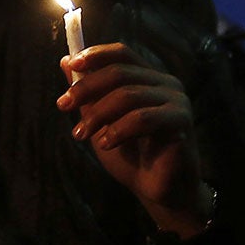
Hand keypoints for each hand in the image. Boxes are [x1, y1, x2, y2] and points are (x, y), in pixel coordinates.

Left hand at [58, 42, 212, 236]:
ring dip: (97, 115)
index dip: (95, 54)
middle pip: (120, 71)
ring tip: (80, 134)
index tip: (71, 65)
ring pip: (128, 95)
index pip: (121, 53)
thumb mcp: (100, 121)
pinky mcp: (182, 121)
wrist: (157, 191)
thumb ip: (88, 93)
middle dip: (86, 88)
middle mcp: (165, 83)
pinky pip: (143, 118)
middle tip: (62, 105)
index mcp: (148, 78)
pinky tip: (105, 144)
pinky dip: (118, 130)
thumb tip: (65, 60)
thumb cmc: (130, 156)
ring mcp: (177, 100)